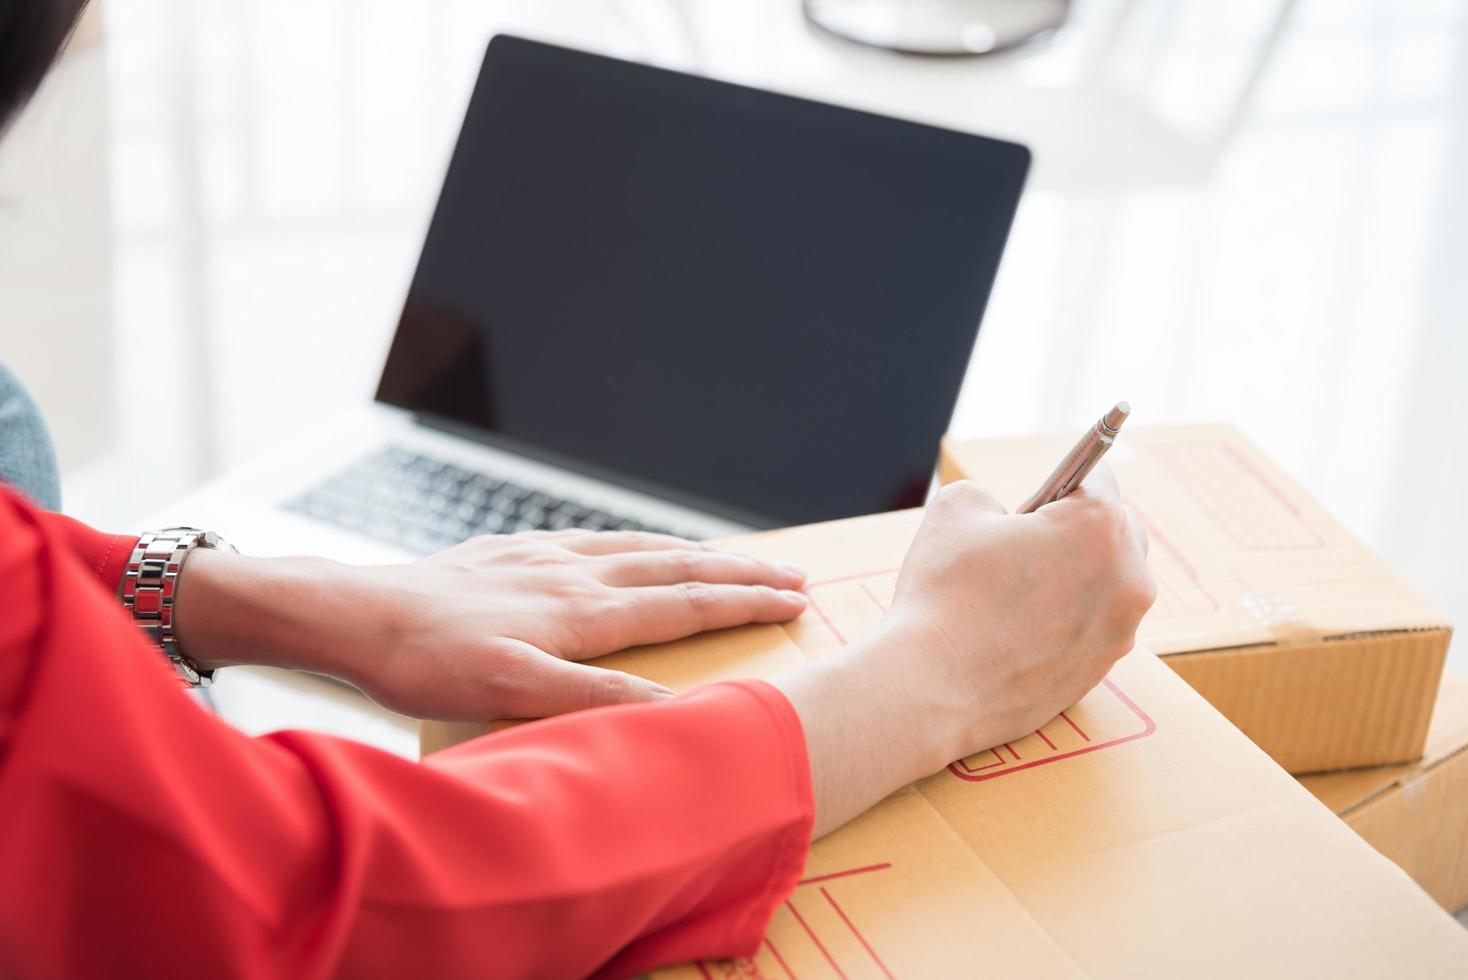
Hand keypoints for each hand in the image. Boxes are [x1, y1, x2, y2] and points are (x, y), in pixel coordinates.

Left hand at [174, 530, 808, 720]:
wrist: (356, 612)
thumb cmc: (427, 660)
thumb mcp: (508, 690)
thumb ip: (592, 697)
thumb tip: (675, 705)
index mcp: (583, 609)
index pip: (683, 601)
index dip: (744, 602)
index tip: (796, 599)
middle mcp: (574, 573)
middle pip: (676, 568)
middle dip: (740, 572)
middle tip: (794, 575)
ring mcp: (545, 557)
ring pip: (640, 550)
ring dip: (697, 555)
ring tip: (736, 557)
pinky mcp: (515, 554)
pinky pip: (598, 541)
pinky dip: (639, 544)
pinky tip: (633, 546)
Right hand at [770, 466, 1154, 836]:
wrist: (930, 689)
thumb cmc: (944, 596)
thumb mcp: (956, 509)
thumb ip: (991, 496)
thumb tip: (1004, 520)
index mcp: (1101, 527)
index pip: (1095, 477)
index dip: (1054, 483)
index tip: (1032, 501)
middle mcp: (1129, 580)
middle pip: (1113, 531)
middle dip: (1074, 529)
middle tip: (1021, 544)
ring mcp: (1120, 632)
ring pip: (1105, 583)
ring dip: (1072, 577)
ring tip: (1014, 591)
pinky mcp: (1101, 672)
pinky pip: (1090, 628)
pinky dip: (1063, 621)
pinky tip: (1016, 629)